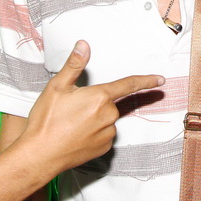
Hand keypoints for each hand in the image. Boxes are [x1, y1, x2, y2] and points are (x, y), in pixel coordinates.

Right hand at [21, 41, 163, 173]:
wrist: (40, 155)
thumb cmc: (46, 121)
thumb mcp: (57, 87)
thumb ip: (74, 65)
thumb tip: (84, 45)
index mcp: (99, 97)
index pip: (128, 85)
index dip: (146, 81)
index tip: (160, 80)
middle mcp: (108, 115)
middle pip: (109, 103)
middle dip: (95, 104)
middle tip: (71, 111)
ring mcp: (108, 133)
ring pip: (106, 120)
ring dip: (94, 119)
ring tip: (69, 125)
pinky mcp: (104, 148)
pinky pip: (103, 135)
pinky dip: (93, 133)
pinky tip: (75, 135)